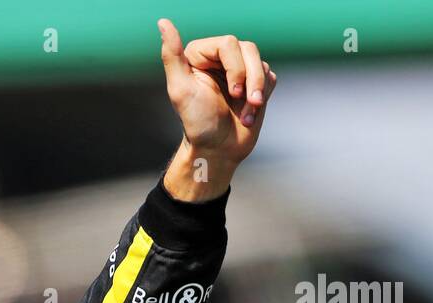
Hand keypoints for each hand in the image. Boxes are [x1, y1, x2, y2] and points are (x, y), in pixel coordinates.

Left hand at [157, 19, 276, 198]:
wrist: (218, 150)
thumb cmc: (197, 123)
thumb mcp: (180, 90)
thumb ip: (172, 56)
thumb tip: (163, 22)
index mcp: (200, 55)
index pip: (229, 43)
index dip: (235, 66)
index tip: (231, 92)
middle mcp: (220, 59)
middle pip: (249, 49)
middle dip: (249, 79)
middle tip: (241, 101)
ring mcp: (238, 71)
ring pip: (261, 63)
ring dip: (258, 90)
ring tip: (249, 111)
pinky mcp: (254, 84)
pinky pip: (270, 77)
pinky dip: (264, 96)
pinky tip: (250, 113)